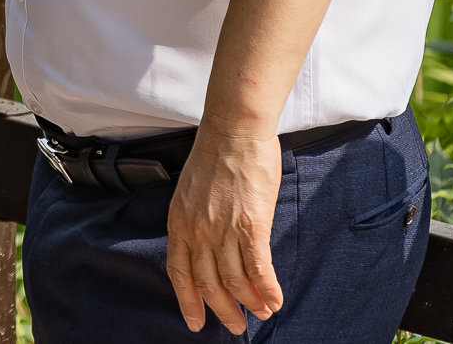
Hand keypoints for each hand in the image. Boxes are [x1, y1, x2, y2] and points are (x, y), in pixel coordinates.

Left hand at [165, 128, 284, 334]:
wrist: (234, 129)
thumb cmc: (215, 154)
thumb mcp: (191, 191)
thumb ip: (195, 220)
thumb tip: (207, 246)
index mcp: (179, 221)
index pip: (179, 273)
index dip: (187, 301)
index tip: (195, 322)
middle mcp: (197, 230)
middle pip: (208, 283)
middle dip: (222, 310)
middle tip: (235, 326)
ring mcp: (223, 229)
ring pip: (234, 281)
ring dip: (249, 303)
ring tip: (260, 313)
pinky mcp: (251, 226)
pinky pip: (258, 268)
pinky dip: (267, 289)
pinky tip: (274, 301)